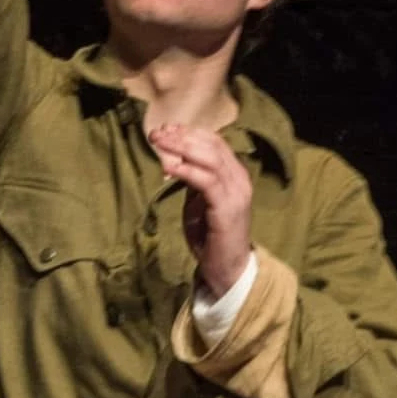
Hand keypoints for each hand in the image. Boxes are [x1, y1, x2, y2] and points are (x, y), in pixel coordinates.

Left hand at [147, 124, 253, 296]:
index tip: (164, 129)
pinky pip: (207, 181)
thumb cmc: (212, 236)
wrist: (228, 268)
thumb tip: (174, 160)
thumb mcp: (200, 202)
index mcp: (235, 174)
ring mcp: (236, 193)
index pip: (214, 142)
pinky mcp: (228, 208)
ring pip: (210, 158)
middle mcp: (240, 179)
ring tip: (159, 143)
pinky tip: (169, 167)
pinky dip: (187, 170)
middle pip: (211, 145)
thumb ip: (194, 180)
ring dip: (181, 148)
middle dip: (181, 136)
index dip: (189, 132)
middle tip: (156, 134)